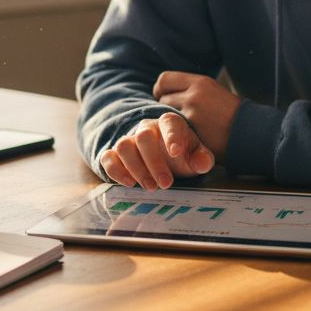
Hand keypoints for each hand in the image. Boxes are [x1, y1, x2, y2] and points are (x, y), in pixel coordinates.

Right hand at [98, 112, 214, 189]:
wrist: (164, 155)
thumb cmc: (182, 154)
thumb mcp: (196, 156)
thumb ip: (202, 159)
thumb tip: (202, 163)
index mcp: (169, 123)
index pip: (169, 123)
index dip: (171, 137)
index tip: (177, 153)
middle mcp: (147, 128)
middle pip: (143, 137)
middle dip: (154, 162)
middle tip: (165, 184)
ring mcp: (130, 140)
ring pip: (123, 146)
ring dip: (136, 168)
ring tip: (150, 187)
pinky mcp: (115, 154)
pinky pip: (108, 156)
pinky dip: (115, 170)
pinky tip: (129, 183)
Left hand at [154, 71, 241, 157]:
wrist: (252, 133)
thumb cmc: (236, 115)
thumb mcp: (215, 92)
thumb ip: (195, 90)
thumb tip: (176, 92)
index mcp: (201, 82)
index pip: (165, 79)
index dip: (160, 89)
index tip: (162, 97)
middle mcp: (194, 94)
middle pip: (162, 96)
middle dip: (164, 106)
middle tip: (171, 115)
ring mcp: (192, 114)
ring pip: (165, 114)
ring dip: (168, 121)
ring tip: (178, 127)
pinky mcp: (192, 132)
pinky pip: (173, 129)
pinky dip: (174, 133)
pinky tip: (182, 137)